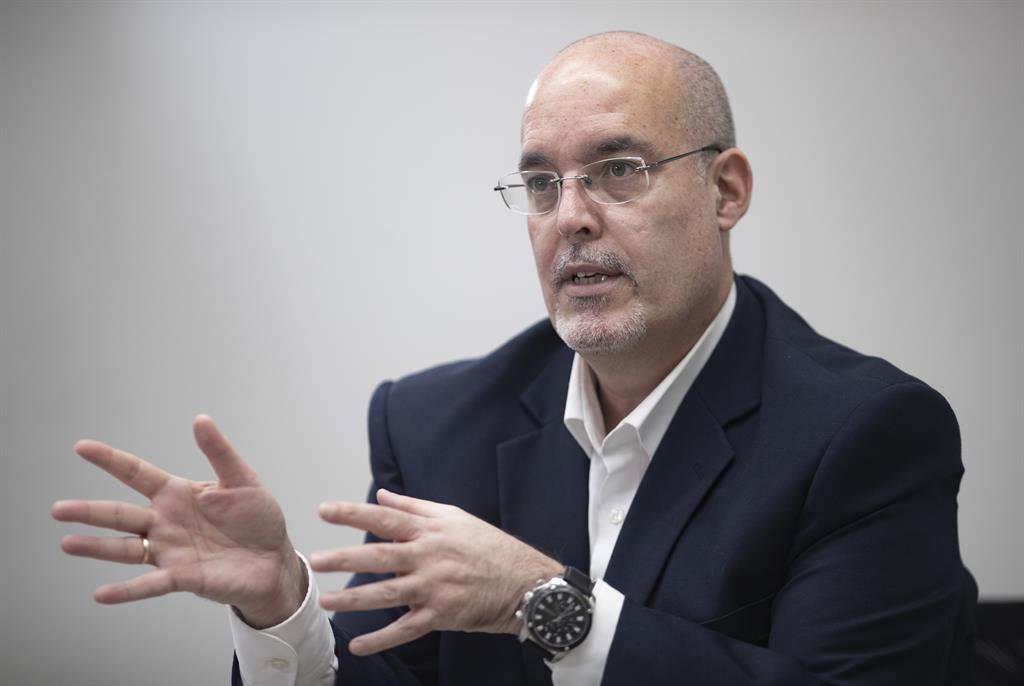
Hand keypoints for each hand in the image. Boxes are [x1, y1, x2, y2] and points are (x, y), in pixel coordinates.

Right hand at [52, 415, 304, 627]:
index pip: (137, 473)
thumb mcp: (243, 480)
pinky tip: (102, 594)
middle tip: (58, 508)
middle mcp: (166, 522)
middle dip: (90, 510)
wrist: (274, 560)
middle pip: (121, 514)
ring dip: (97, 548)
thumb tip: (201, 419)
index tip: (82, 447)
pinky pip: (150, 584)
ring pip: (126, 548)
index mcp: (178, 494)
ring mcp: (171, 551)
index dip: (111, 460)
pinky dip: (127, 591)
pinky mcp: (183, 577)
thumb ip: (219, 452)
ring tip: (67, 543)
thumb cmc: (258, 519)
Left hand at [311, 488, 562, 655]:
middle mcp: (430, 556)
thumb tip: (383, 496)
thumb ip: (416, 507)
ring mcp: (435, 587)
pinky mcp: (443, 615)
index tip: (324, 510)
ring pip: (388, 594)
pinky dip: (381, 639)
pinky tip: (358, 645)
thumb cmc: (491, 547)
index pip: (386, 518)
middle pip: (380, 556)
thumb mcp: (455, 517)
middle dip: (345, 558)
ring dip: (355, 599)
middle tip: (316, 560)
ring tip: (326, 600)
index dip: (353, 513)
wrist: (526, 582)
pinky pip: (406, 629)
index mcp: (431, 530)